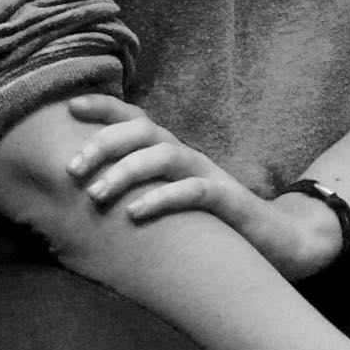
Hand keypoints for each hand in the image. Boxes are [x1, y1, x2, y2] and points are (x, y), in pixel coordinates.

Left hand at [52, 93, 333, 277]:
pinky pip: (194, 192)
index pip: (136, 119)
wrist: (279, 242)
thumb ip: (138, 195)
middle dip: (104, 144)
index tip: (70, 107)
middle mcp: (188, 157)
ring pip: (165, 155)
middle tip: (72, 169)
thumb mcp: (170, 203)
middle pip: (144, 131)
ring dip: (126, 171)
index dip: (105, 108)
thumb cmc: (212, 226)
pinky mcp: (227, 202)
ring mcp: (209, 176)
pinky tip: (136, 213)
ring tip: (97, 194)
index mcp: (172, 153)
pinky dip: (162, 198)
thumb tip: (85, 201)